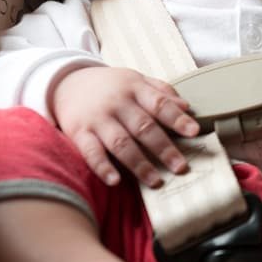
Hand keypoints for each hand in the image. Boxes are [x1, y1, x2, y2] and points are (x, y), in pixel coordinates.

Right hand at [50, 66, 199, 187]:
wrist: (67, 82)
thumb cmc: (111, 86)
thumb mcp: (136, 80)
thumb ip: (161, 91)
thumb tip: (187, 106)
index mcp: (134, 88)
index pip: (160, 104)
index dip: (177, 118)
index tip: (194, 132)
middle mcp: (117, 103)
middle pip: (143, 127)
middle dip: (164, 148)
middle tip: (181, 167)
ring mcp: (97, 119)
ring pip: (121, 143)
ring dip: (139, 164)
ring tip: (156, 181)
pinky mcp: (79, 133)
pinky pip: (91, 152)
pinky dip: (103, 167)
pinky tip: (115, 181)